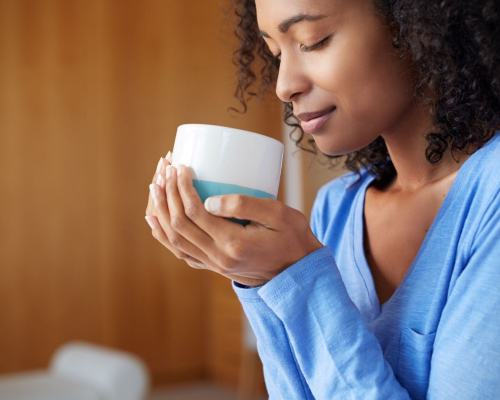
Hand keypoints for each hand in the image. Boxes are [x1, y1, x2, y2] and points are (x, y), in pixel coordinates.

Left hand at [145, 158, 323, 287]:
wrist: (298, 272)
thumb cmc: (292, 237)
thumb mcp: (278, 215)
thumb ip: (245, 205)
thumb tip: (209, 200)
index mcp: (233, 244)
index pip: (196, 213)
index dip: (183, 188)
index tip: (181, 166)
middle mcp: (218, 258)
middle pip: (179, 225)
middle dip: (167, 194)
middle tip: (164, 169)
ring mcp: (214, 265)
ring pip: (174, 240)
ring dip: (161, 212)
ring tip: (154, 187)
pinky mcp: (213, 266)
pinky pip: (180, 252)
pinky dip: (164, 235)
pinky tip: (156, 221)